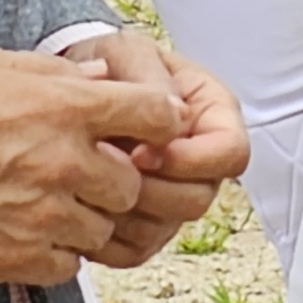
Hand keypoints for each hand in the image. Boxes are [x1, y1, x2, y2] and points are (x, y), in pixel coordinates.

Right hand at [0, 47, 187, 285]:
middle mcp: (67, 164)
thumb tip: (104, 76)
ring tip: (50, 203)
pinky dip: (60, 252)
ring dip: (88, 217)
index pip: (155, 115)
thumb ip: (57, 73)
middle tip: (85, 171)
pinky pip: (70, 265)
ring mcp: (47, 215)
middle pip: (133, 182)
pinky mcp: (22, 257)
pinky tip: (33, 232)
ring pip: (104, 228)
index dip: (159, 120)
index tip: (149, 126)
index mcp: (69, 109)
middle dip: (117, 178)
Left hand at [58, 30, 252, 265]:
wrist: (71, 91)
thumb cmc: (107, 64)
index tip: (146, 149)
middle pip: (199, 199)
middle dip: (151, 189)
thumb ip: (150, 80)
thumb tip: (171, 118)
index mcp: (213, 117)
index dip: (192, 159)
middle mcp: (200, 163)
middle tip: (110, 168)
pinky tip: (82, 204)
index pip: (231, 153)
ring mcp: (173, 197)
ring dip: (124, 210)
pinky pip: (134, 250)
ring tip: (89, 180)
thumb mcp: (128, 52)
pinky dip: (106, 236)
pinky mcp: (144, 227)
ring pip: (166, 228)